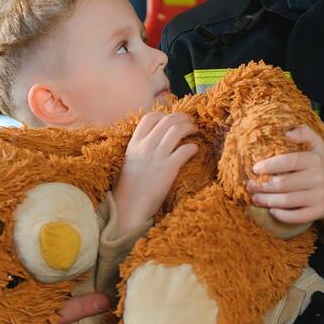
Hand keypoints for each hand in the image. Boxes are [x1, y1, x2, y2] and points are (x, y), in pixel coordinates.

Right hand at [113, 112, 198, 232]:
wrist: (129, 208)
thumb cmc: (128, 190)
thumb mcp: (128, 162)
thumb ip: (138, 150)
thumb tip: (150, 143)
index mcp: (134, 144)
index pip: (149, 118)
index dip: (163, 115)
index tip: (172, 119)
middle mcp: (146, 146)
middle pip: (167, 120)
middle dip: (182, 117)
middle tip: (190, 122)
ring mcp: (158, 156)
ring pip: (177, 130)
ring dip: (189, 127)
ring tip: (195, 130)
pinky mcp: (169, 168)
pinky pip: (186, 149)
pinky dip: (193, 146)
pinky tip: (195, 149)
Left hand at [247, 125, 323, 223]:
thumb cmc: (319, 164)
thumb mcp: (316, 145)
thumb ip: (303, 133)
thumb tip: (286, 133)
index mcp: (315, 160)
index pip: (289, 161)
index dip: (270, 165)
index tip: (255, 169)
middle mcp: (319, 178)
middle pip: (284, 184)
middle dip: (263, 186)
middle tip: (250, 186)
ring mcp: (320, 197)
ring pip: (287, 201)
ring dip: (267, 201)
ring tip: (255, 198)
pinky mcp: (320, 212)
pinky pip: (297, 217)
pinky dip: (282, 215)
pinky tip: (272, 211)